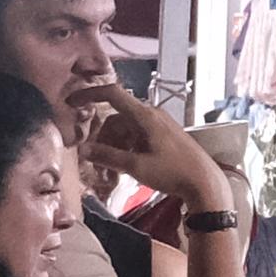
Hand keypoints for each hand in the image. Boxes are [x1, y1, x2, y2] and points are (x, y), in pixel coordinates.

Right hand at [91, 87, 239, 215]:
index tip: (70, 101)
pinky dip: (126, 150)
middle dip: (103, 140)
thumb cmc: (173, 172)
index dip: (89, 94)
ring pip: (125, 131)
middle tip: (96, 164)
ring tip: (111, 174)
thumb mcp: (137, 167)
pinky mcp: (163, 137)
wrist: (205, 182)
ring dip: (114, 149)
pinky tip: (125, 170)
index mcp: (145, 116)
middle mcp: (151, 115)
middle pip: (116, 120)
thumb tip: (83, 150)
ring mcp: (158, 125)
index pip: (112, 94)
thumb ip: (108, 157)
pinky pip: (136, 138)